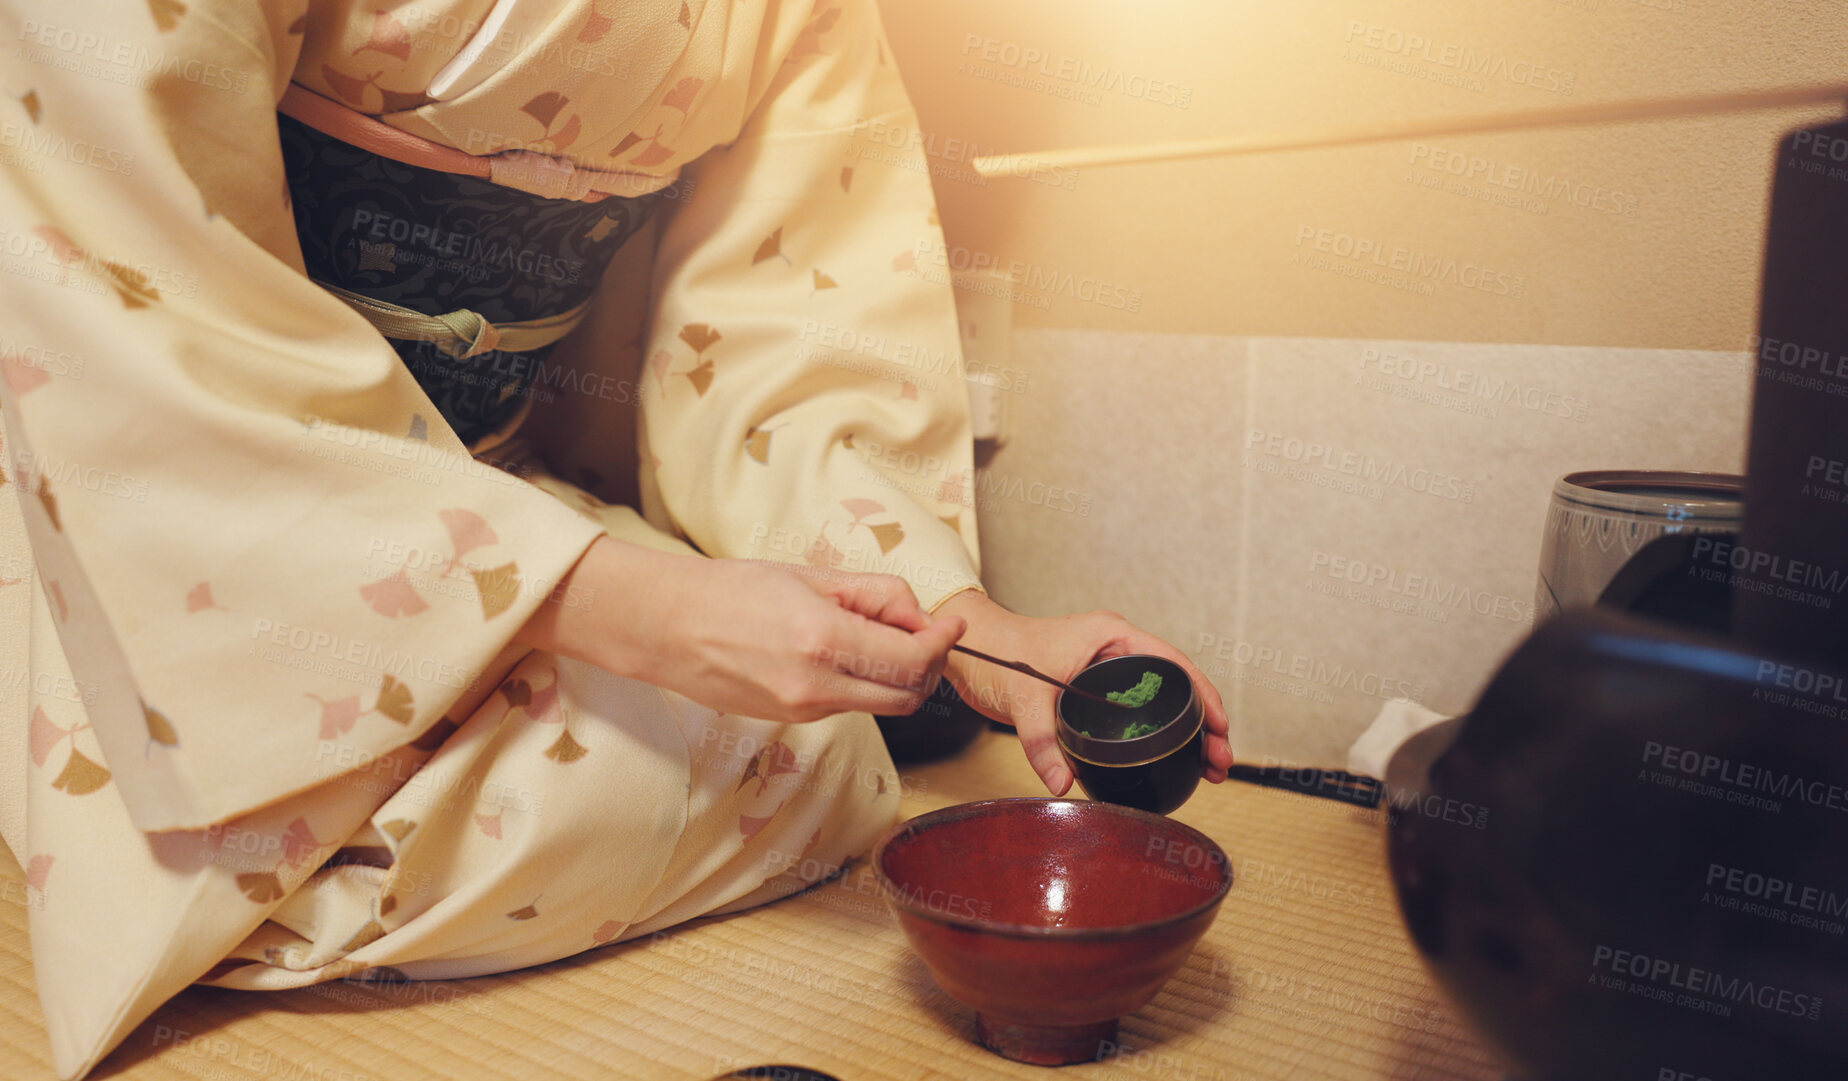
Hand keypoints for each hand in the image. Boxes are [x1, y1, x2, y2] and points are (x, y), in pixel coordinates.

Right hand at [520, 538, 964, 721]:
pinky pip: (848, 706)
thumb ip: (872, 595)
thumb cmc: (730, 590)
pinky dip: (864, 683)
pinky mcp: (791, 722)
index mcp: (823, 640)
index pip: (912, 659)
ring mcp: (803, 711)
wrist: (665, 627)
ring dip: (898, 677)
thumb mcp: (808, 577)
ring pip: (881, 705)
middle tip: (925, 634)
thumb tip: (917, 613)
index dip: (942, 643)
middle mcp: (817, 686)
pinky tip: (847, 653)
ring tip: (880, 636)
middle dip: (929, 666)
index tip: (952, 623)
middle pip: (908, 695)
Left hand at [935, 591, 1232, 795]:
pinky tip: (1169, 761)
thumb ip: (1042, 740)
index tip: (1221, 729)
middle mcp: (1116, 649)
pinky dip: (1157, 734)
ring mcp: (1107, 669)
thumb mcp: (1022, 697)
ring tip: (1209, 770)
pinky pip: (1137, 711)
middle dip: (1205, 723)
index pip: (1174, 663)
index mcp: (1111, 635)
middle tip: (1222, 763)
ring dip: (1186, 732)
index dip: (1204, 696)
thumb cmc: (997, 654)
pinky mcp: (1095, 690)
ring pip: (1161, 700)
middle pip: (1177, 685)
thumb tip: (1061, 783)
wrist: (969, 649)